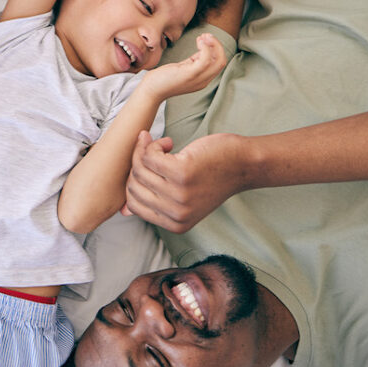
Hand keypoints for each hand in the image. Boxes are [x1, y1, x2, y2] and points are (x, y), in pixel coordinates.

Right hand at [124, 131, 249, 232]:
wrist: (244, 164)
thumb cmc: (212, 177)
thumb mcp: (183, 201)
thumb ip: (156, 206)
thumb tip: (123, 211)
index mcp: (175, 224)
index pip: (134, 205)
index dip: (133, 182)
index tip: (145, 165)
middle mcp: (176, 213)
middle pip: (134, 185)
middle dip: (138, 163)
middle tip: (154, 150)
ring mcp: (179, 194)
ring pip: (140, 168)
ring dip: (146, 150)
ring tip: (164, 145)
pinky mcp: (182, 173)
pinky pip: (150, 156)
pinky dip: (155, 144)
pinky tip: (168, 142)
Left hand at [141, 33, 226, 99]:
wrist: (151, 90)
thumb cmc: (163, 78)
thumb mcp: (183, 68)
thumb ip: (194, 61)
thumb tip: (203, 48)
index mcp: (202, 80)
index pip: (219, 64)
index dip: (215, 49)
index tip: (205, 39)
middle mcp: (203, 81)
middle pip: (222, 61)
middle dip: (217, 45)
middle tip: (206, 36)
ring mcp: (198, 79)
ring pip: (218, 60)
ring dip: (213, 44)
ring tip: (202, 37)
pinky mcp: (190, 74)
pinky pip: (206, 59)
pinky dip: (205, 48)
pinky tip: (198, 41)